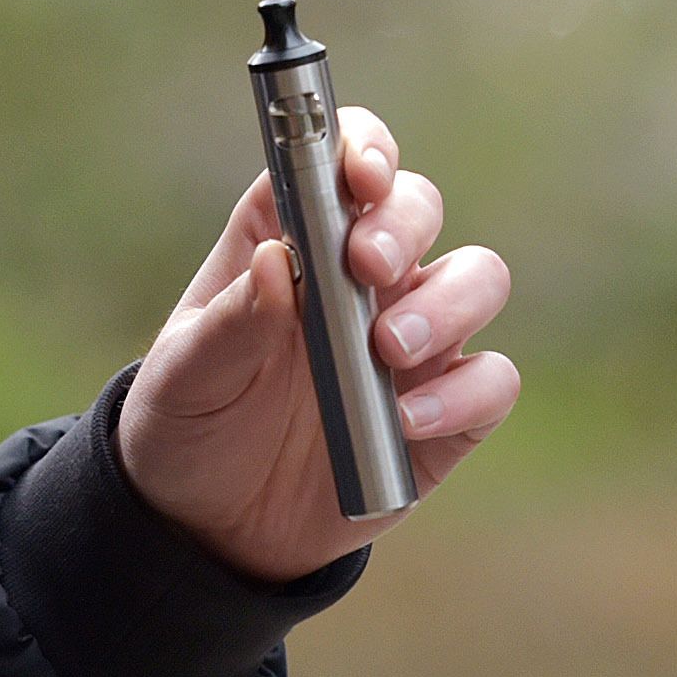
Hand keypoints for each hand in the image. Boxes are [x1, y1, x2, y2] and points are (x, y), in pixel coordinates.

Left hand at [115, 107, 515, 582]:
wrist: (208, 528)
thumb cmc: (190, 422)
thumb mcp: (185, 374)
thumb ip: (230, 320)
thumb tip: (276, 261)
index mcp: (296, 238)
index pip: (348, 158)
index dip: (366, 148)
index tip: (360, 174)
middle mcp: (364, 276)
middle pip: (419, 205)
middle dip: (404, 224)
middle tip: (368, 268)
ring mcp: (413, 341)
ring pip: (479, 278)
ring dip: (447, 301)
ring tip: (387, 348)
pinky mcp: (446, 412)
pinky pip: (492, 380)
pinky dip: (463, 392)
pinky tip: (406, 419)